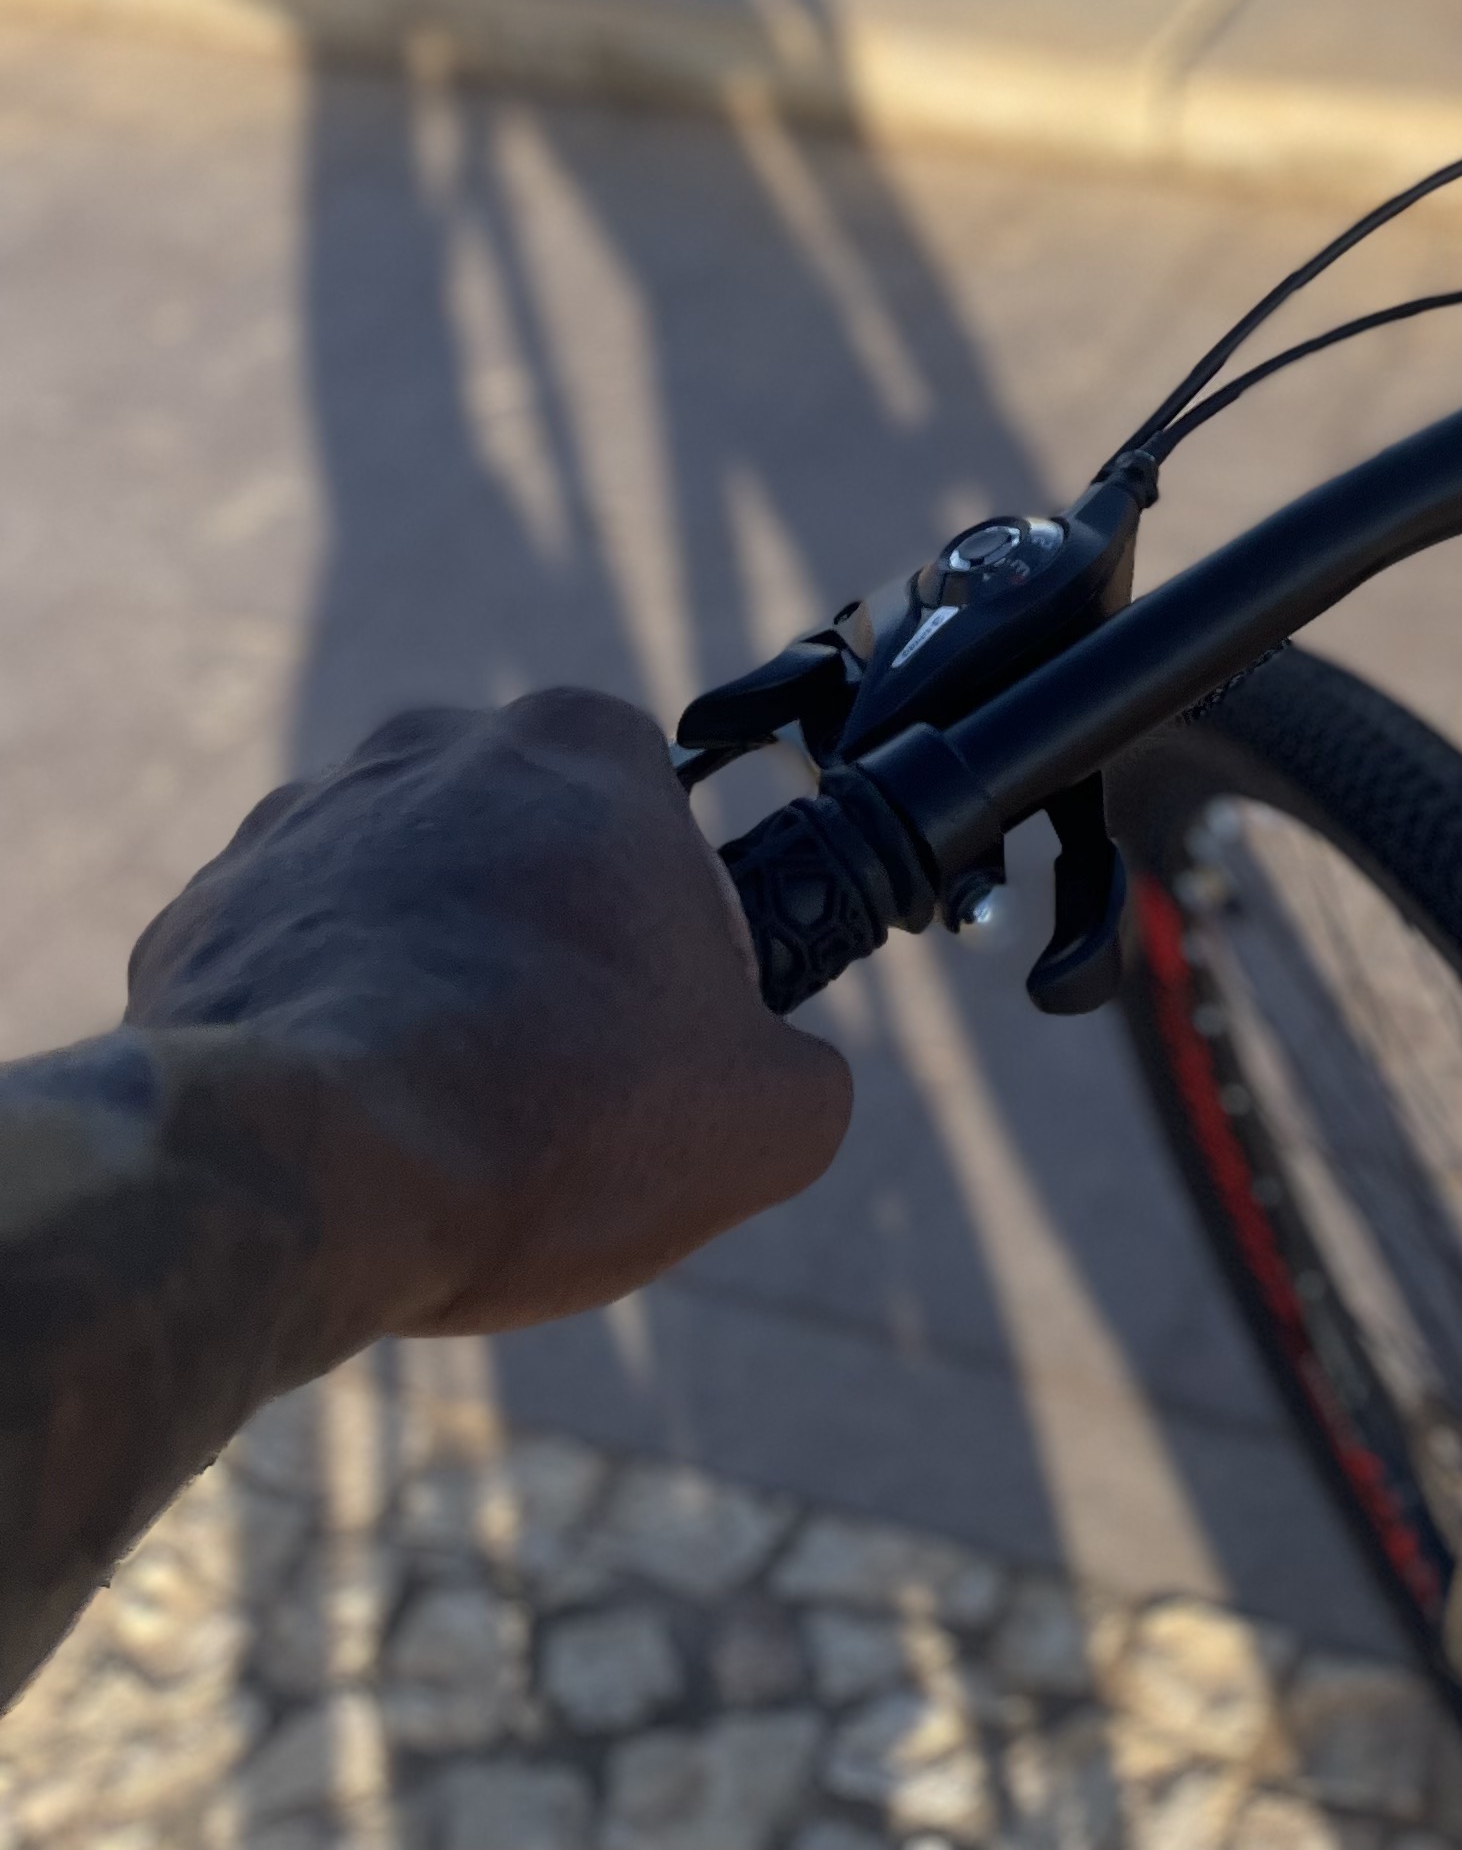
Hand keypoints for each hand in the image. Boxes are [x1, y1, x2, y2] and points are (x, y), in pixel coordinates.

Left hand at [125, 689, 852, 1334]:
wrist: (306, 1178)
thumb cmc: (557, 1120)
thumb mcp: (768, 1119)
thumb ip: (798, 1073)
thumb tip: (780, 1085)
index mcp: (585, 748)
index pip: (654, 820)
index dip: (668, 934)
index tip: (656, 1032)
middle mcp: (433, 746)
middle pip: (519, 854)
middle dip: (536, 949)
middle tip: (549, 1081)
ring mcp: (298, 823)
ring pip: (395, 907)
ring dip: (419, 987)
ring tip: (432, 1121)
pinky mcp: (198, 917)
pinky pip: (285, 974)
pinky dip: (314, 1037)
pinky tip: (339, 1129)